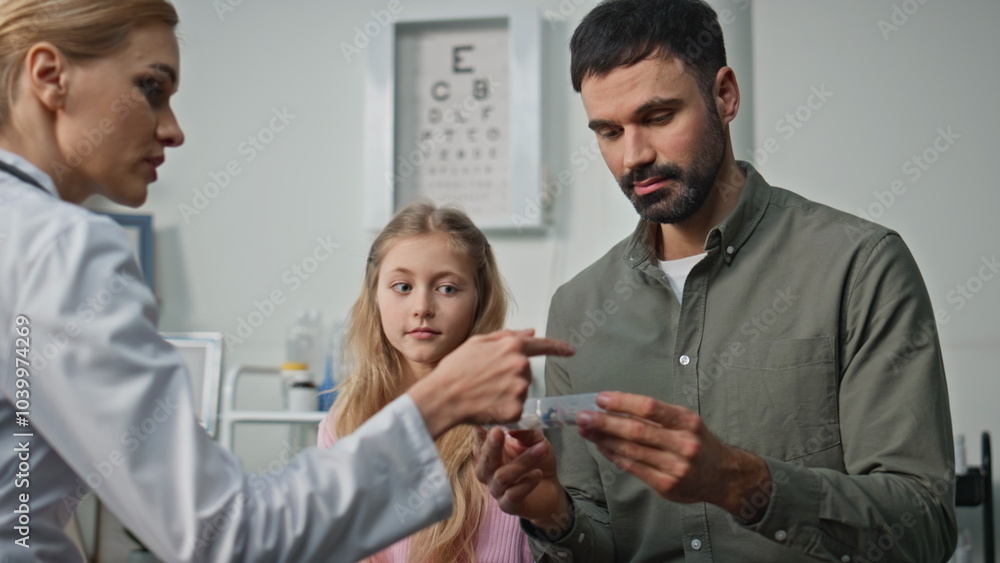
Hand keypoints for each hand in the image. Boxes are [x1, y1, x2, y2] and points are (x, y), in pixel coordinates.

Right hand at [407, 330, 572, 437]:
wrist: (443, 397)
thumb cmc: (455, 370)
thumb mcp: (478, 342)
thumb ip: (507, 336)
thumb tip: (530, 332)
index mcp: (512, 347)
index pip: (543, 345)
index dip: (558, 348)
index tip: (569, 351)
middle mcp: (520, 366)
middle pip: (526, 372)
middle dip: (511, 375)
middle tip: (486, 380)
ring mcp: (520, 389)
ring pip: (521, 391)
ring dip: (508, 393)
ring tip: (484, 392)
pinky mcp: (516, 409)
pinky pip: (516, 409)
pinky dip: (504, 409)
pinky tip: (487, 405)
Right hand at [473, 428, 571, 536]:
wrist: (551, 489)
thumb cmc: (539, 461)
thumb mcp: (536, 441)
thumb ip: (526, 432)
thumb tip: (513, 424)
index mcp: (491, 453)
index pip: (480, 443)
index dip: (481, 434)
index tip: (488, 423)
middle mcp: (488, 472)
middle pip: (484, 461)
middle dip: (491, 446)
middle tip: (498, 432)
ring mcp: (497, 490)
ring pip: (502, 477)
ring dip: (522, 462)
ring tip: (540, 450)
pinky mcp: (508, 506)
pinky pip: (513, 495)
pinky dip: (526, 483)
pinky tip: (537, 474)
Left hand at [577, 392, 770, 521]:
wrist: (723, 476)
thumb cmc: (699, 443)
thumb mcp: (686, 422)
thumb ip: (656, 416)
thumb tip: (616, 407)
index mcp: (687, 422)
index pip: (650, 408)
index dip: (623, 402)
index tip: (600, 399)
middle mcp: (683, 444)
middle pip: (637, 431)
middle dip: (605, 423)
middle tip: (582, 416)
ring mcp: (675, 467)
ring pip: (632, 451)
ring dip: (604, 440)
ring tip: (586, 431)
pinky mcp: (667, 486)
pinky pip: (634, 468)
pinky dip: (615, 456)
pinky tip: (602, 447)